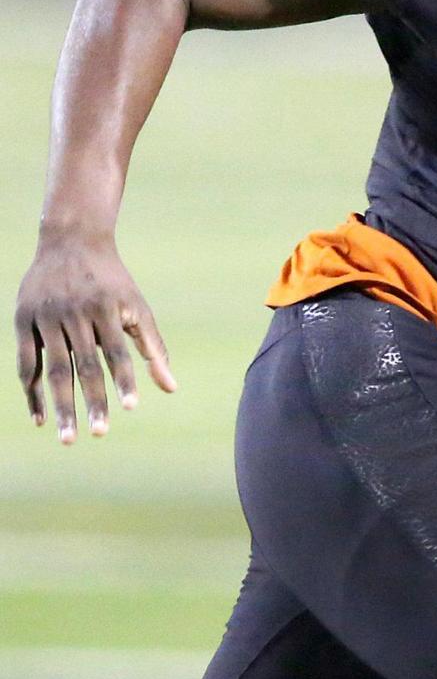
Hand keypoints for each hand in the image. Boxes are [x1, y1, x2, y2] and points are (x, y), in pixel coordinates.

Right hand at [14, 234, 175, 443]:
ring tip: (68, 438)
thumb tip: (171, 388)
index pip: (117, 351)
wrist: (71, 240)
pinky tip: (41, 419)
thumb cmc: (112, 281)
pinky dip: (31, 392)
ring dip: (60, 405)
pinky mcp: (23, 319)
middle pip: (84, 365)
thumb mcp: (136, 307)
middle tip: (100, 434)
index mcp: (106, 308)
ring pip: (52, 369)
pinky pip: (25, 363)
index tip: (131, 408)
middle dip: (91, 402)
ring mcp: (46, 316)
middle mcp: (75, 312)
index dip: (124, 379)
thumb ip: (152, 347)